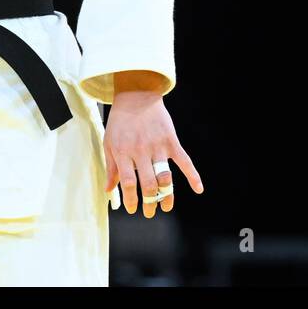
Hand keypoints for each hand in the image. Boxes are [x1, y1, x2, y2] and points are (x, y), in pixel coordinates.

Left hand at [103, 90, 203, 217]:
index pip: (129, 183)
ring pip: (165, 177)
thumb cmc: (120, 122)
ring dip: (167, 195)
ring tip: (165, 206)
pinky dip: (193, 175)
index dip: (132, 200)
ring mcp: (158, 146)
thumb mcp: (109, 143)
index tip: (133, 210)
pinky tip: (198, 189)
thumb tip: (109, 190)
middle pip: (148, 184)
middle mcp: (141, 151)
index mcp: (124, 152)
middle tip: (149, 212)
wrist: (136, 96)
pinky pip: (184, 161)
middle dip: (150, 202)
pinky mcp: (171, 141)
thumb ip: (111, 167)